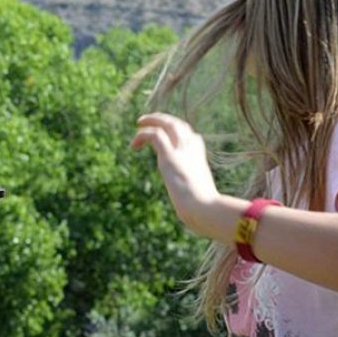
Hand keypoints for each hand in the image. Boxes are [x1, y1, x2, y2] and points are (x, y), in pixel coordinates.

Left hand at [131, 113, 220, 234]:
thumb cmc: (203, 209)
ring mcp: (181, 151)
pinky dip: (143, 134)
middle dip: (163, 120)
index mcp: (200, 158)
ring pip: (166, 123)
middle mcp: (192, 150)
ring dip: (151, 120)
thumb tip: (195, 216)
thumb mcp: (201, 200)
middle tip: (147, 121)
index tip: (165, 138)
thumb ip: (196, 200)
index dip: (177, 133)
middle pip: (179, 124)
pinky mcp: (169, 157)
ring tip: (138, 123)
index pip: (191, 137)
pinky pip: (154, 135)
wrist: (203, 208)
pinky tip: (134, 145)